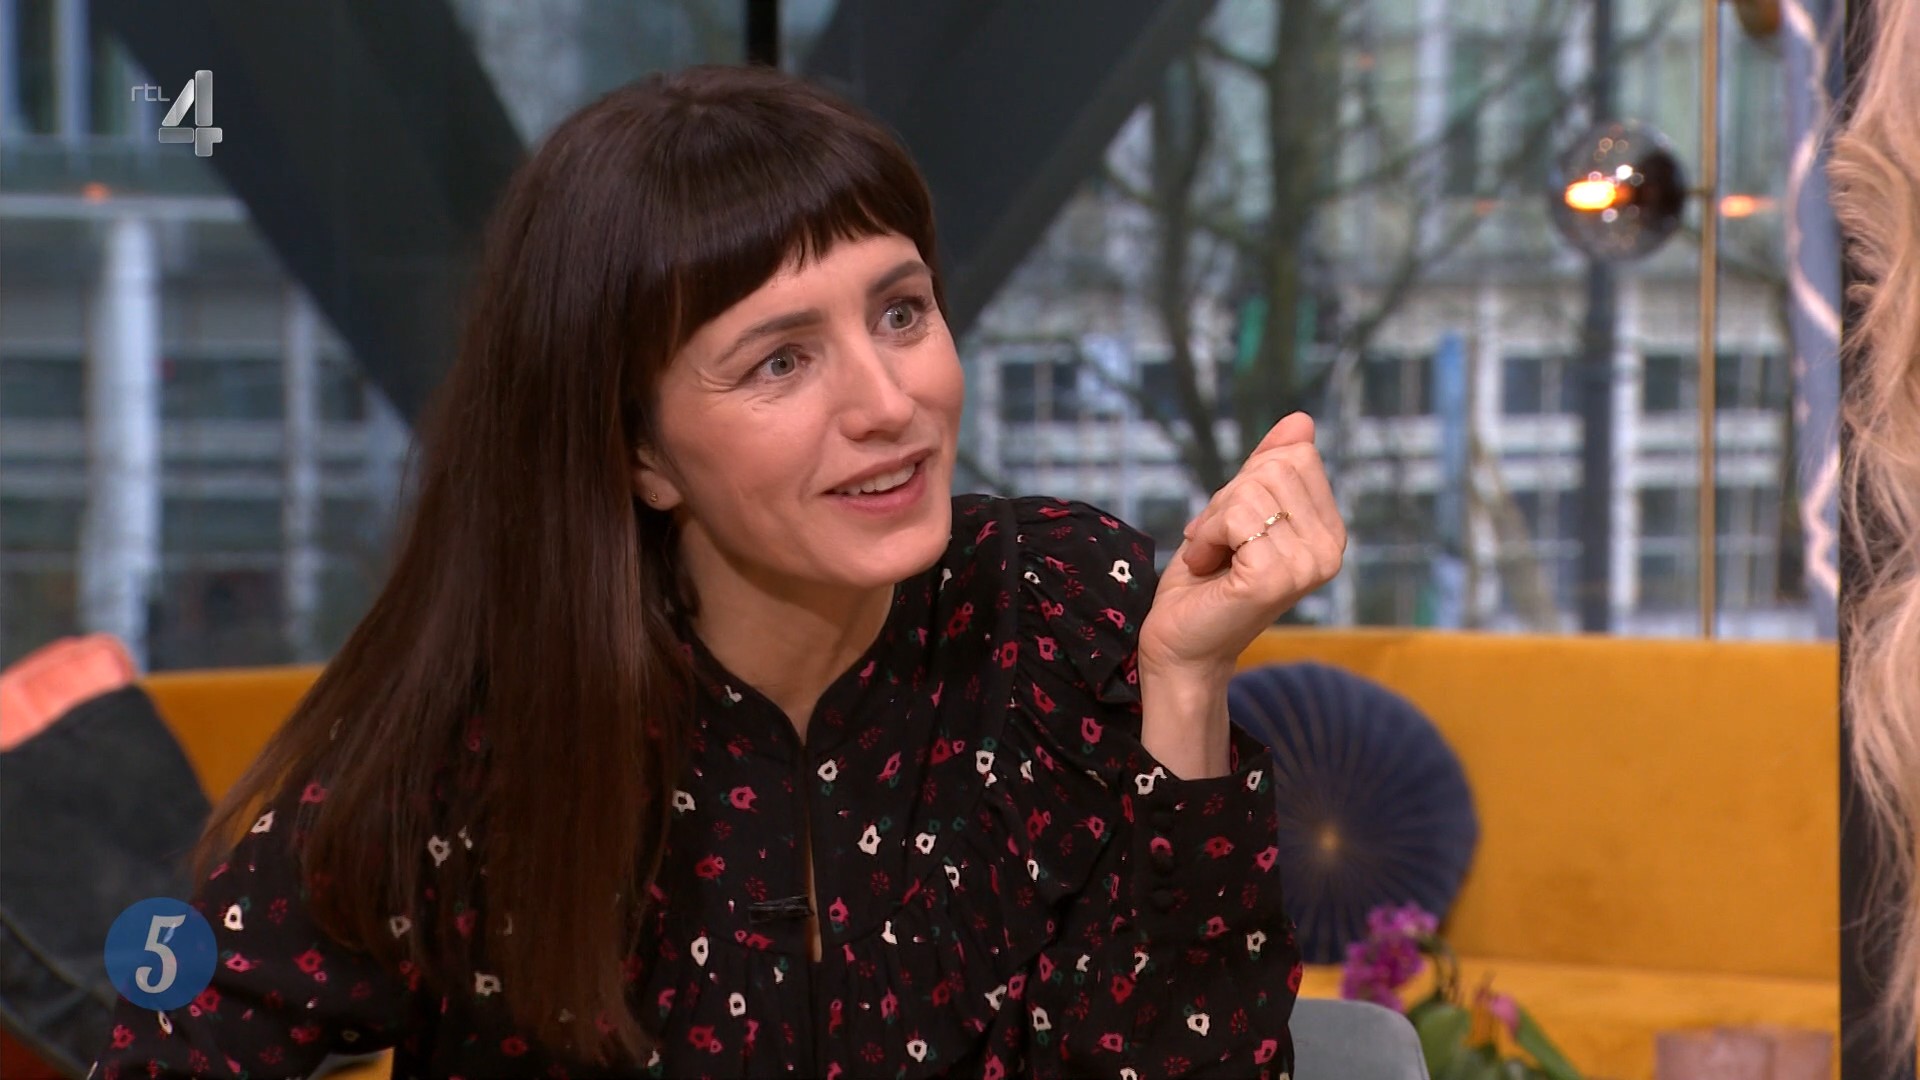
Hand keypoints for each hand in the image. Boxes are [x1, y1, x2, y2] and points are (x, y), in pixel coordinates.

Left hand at [1137, 412, 1346, 683]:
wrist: (1180, 643)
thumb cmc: (1205, 581)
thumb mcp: (1236, 510)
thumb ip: (1269, 468)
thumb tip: (1301, 420)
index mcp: (1330, 532)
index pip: (1294, 456)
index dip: (1247, 482)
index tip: (1229, 526)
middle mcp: (1331, 550)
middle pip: (1273, 468)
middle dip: (1227, 499)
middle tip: (1215, 543)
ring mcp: (1308, 566)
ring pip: (1251, 489)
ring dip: (1212, 521)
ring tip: (1211, 558)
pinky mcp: (1275, 578)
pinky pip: (1236, 517)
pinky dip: (1206, 536)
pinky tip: (1206, 568)